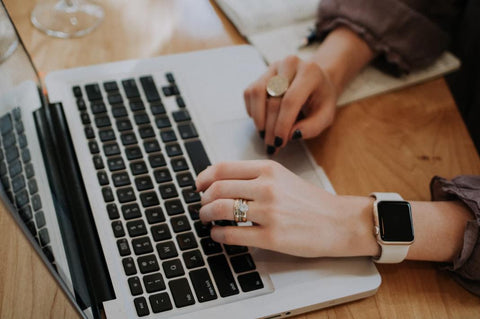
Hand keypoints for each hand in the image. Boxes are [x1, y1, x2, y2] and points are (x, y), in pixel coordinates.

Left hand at [195, 160, 376, 257]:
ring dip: (206, 215)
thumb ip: (255, 177)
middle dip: (203, 199)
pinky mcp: (272, 237)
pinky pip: (233, 234)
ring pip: (221, 210)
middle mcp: (267, 187)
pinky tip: (217, 235)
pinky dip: (218, 235)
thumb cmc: (311, 201)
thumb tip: (222, 183)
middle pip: (217, 188)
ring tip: (207, 219)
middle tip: (202, 206)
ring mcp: (269, 212)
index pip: (223, 168)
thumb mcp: (283, 178)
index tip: (198, 185)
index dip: (204, 177)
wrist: (339, 222)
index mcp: (268, 169)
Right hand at [244, 55, 337, 153]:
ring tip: (264, 134)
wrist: (317, 80)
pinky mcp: (262, 74)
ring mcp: (274, 67)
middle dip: (270, 127)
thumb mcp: (326, 115)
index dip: (282, 124)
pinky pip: (250, 93)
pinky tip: (262, 121)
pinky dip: (252, 110)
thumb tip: (291, 134)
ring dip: (258, 118)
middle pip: (273, 100)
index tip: (280, 142)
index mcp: (310, 72)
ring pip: (257, 93)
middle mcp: (290, 64)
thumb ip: (312, 127)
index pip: (290, 100)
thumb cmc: (321, 99)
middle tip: (272, 145)